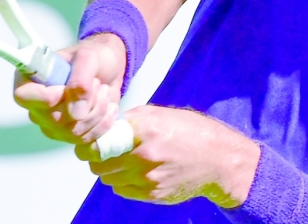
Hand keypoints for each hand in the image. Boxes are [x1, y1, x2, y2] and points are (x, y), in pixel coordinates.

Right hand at [13, 33, 125, 144]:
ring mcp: (51, 123)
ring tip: (103, 91)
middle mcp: (36, 105)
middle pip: (53, 120)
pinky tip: (109, 107)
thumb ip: (80, 80)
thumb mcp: (89, 57)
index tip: (67, 88)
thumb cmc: (93, 56)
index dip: (47, 98)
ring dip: (96, 112)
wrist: (109, 68)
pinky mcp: (68, 134)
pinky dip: (103, 124)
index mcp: (31, 79)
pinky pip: (85, 141)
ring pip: (72, 132)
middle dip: (84, 103)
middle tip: (96, 83)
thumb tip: (76, 113)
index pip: (24, 97)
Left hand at [75, 105, 259, 207]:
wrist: (219, 161)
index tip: (89, 144)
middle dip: (98, 159)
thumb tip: (107, 125)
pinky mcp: (154, 194)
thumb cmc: (191, 132)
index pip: (99, 143)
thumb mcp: (162, 114)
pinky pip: (124, 190)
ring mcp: (149, 177)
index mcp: (145, 128)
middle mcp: (145, 154)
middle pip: (99, 164)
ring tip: (123, 162)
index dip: (89, 145)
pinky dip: (123, 183)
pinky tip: (135, 173)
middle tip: (104, 153)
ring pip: (109, 179)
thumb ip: (133, 118)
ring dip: (110, 172)